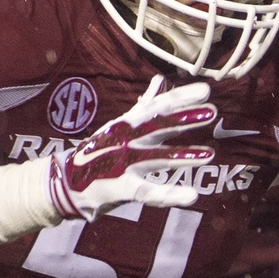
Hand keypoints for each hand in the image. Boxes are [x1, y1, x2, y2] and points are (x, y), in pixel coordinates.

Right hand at [48, 77, 217, 220]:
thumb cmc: (99, 152)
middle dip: (184, 118)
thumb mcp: (122, 125)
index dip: (181, 98)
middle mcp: (127, 140)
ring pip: (157, 158)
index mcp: (128, 125)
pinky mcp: (122, 188)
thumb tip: (160, 81)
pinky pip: (149, 192)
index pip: (157, 107)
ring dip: (183, 156)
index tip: (206, 90)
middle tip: (212, 111)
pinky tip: (192, 195)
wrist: (66, 181)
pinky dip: (170, 194)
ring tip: (209, 155)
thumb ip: (145, 105)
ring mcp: (124, 163)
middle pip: (158, 126)